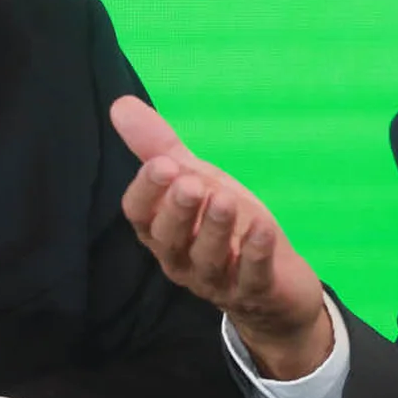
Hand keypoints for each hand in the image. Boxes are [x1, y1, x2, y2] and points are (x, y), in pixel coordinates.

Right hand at [109, 95, 330, 378]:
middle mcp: (182, 260)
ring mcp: (217, 280)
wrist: (276, 286)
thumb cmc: (227, 227)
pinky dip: (256, 254)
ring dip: (215, 229)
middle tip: (190, 184)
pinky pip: (252, 277)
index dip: (148, 191)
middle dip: (178, 211)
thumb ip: (159, 147)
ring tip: (224, 199)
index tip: (161, 164)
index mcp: (163, 231)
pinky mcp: (255, 292)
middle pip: (169, 240)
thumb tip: (121, 104)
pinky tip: (263, 228)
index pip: (140, 215)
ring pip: (208, 259)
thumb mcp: (196, 181)